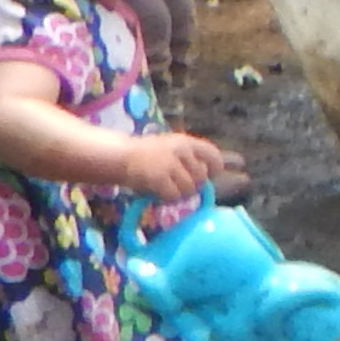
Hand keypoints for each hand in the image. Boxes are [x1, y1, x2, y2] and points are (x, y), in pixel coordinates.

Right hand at [121, 129, 238, 201]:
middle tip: (177, 185)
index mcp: (185, 141)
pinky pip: (174, 196)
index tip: (211, 175)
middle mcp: (180, 150)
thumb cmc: (148, 155)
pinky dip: (167, 198)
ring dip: (179, 194)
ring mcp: (169, 163)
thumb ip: (192, 159)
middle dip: (192, 186)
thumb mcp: (172, 148)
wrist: (119, 156)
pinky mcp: (159, 177)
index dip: (215, 167)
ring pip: (189, 189)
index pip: (212, 154)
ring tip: (166, 187)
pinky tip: (158, 193)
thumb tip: (220, 174)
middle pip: (201, 178)